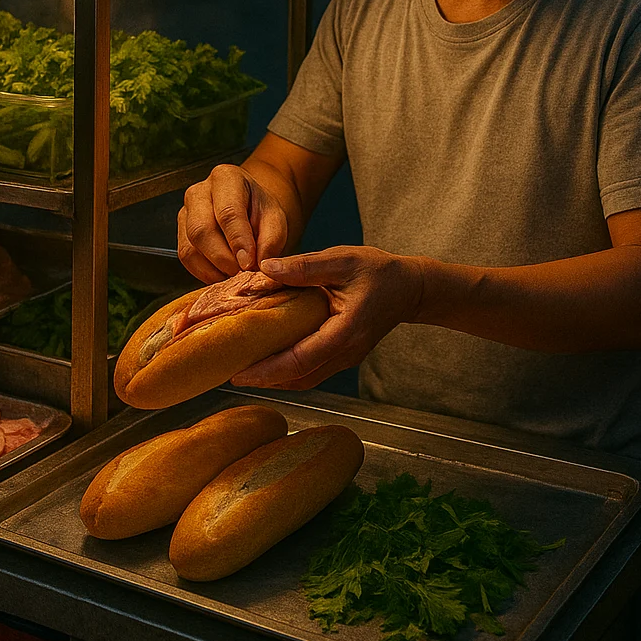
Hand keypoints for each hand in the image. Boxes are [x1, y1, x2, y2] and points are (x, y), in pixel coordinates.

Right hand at [178, 164, 289, 283]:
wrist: (249, 209)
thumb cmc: (260, 211)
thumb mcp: (276, 220)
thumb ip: (270, 241)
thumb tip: (259, 265)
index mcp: (226, 178)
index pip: (228, 212)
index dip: (238, 241)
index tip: (249, 263)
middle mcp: (199, 191)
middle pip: (201, 230)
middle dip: (223, 259)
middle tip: (242, 274)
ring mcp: (185, 211)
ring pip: (190, 247)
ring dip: (213, 269)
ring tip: (235, 275)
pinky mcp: (180, 232)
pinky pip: (186, 258)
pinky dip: (204, 273)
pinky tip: (222, 275)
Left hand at [231, 245, 423, 389]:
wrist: (410, 288)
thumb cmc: (377, 270)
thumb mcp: (342, 260)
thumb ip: (304, 267)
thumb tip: (265, 269)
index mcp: (346, 330)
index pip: (302, 359)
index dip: (269, 370)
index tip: (240, 373)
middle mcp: (346, 352)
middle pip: (300, 377)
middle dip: (265, 380)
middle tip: (230, 374)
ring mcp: (346, 357)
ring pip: (306, 378)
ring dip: (275, 378)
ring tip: (244, 369)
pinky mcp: (343, 355)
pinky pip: (312, 369)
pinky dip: (289, 369)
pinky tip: (269, 359)